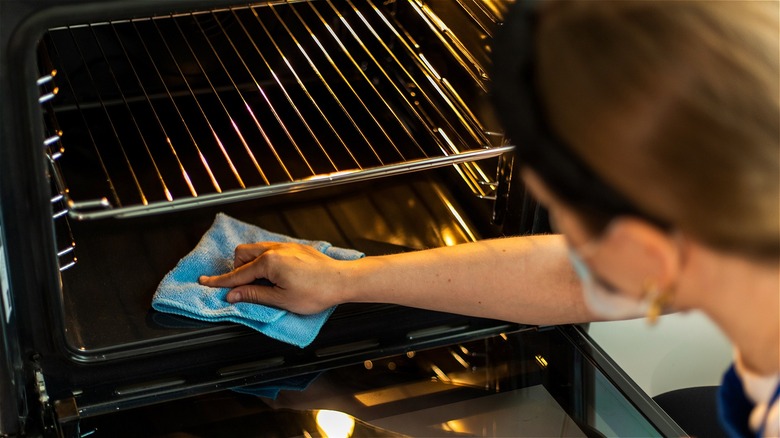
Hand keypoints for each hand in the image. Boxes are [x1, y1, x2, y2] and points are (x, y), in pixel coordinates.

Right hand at [198, 242, 352, 313]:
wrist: (342, 280)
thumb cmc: (316, 292)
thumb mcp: (282, 300)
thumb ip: (254, 295)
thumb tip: (233, 295)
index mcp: (269, 263)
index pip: (237, 275)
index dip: (220, 282)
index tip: (205, 283)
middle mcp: (275, 250)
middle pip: (242, 255)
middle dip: (237, 270)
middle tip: (242, 288)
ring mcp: (285, 246)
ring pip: (256, 249)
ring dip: (250, 264)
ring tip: (258, 282)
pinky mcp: (294, 248)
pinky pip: (269, 249)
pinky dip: (263, 260)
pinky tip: (273, 274)